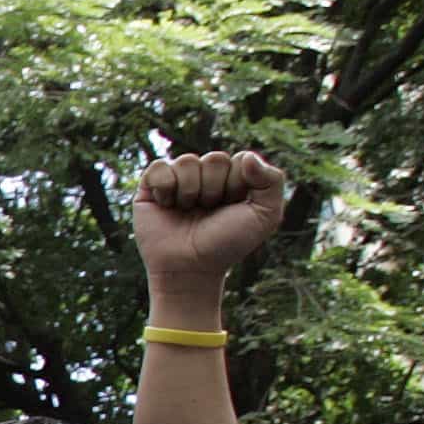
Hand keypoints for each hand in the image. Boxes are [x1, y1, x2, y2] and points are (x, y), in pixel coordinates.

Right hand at [133, 150, 285, 288]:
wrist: (190, 268)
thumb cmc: (227, 244)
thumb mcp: (265, 216)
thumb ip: (272, 180)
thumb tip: (247, 155)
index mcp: (234, 178)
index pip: (241, 159)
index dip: (238, 184)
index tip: (233, 208)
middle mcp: (207, 175)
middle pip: (215, 159)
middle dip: (215, 188)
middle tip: (208, 211)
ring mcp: (179, 179)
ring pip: (187, 161)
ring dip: (190, 191)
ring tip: (187, 211)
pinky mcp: (151, 187)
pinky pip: (159, 166)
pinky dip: (165, 187)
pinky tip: (167, 206)